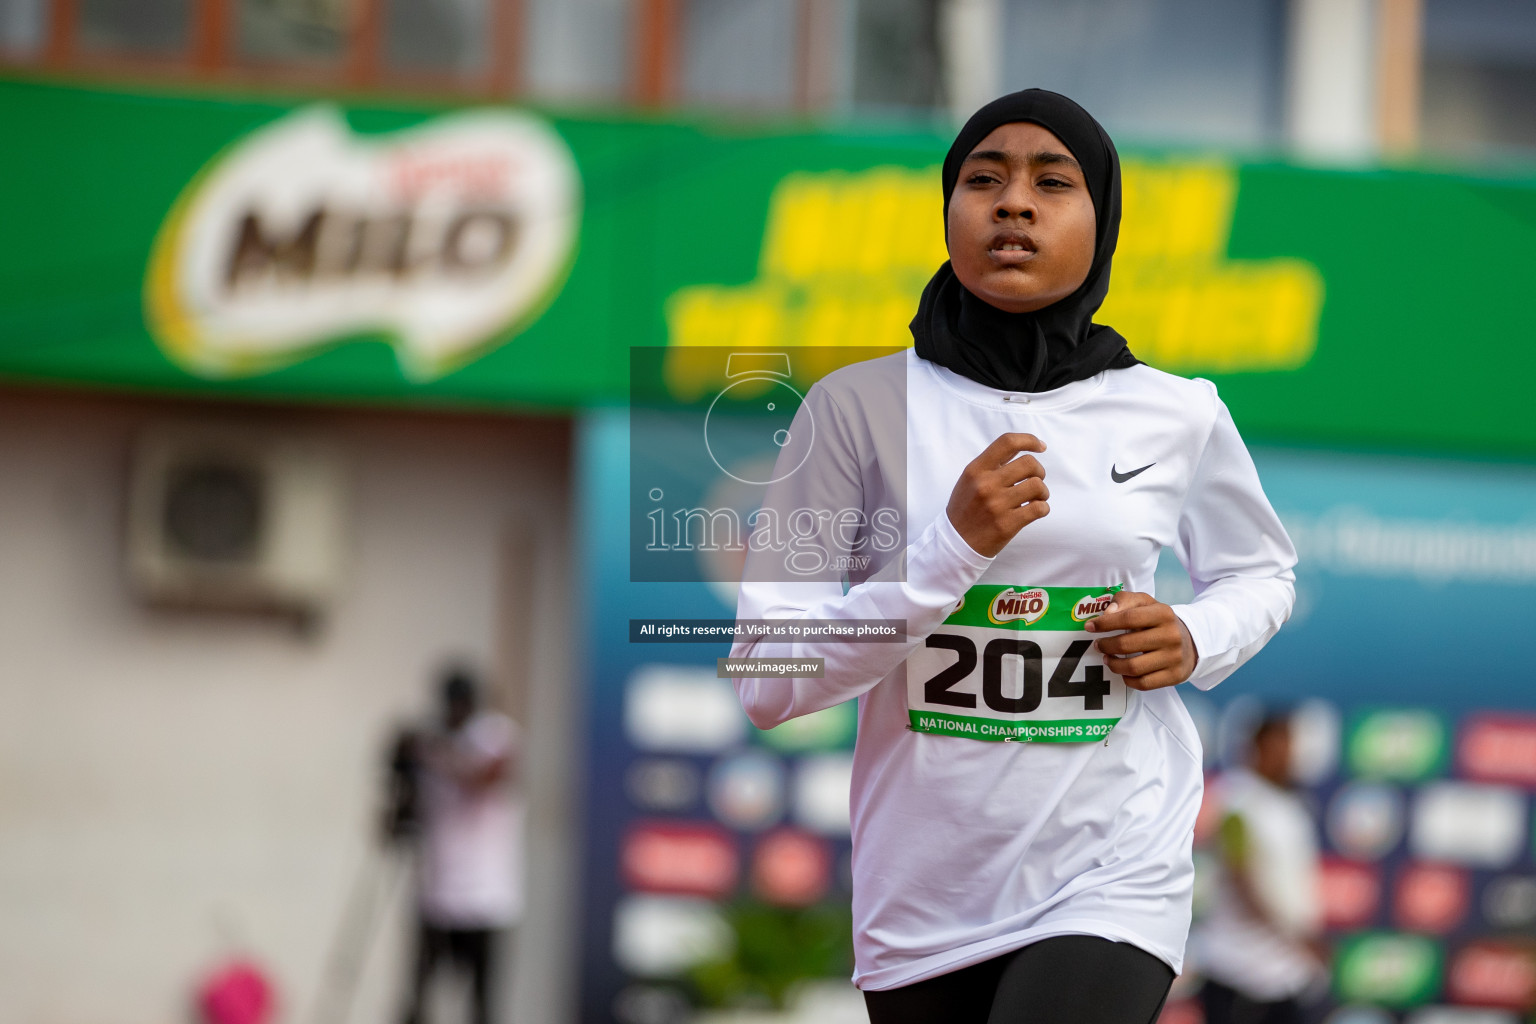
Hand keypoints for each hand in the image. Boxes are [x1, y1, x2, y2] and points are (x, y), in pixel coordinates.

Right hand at [945, 433, 1049, 556]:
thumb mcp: (969, 480)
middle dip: (1039, 471)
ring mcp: (996, 505)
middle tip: (1035, 480)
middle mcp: (986, 484)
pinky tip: (1035, 510)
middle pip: (1029, 463)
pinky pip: (1039, 509)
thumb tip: (1021, 449)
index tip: (1040, 447)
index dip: (1029, 440)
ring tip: (1036, 498)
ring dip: (1043, 492)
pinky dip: (1043, 508)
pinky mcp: (1007, 524)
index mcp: (976, 470)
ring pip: (1037, 486)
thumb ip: (991, 465)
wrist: (955, 542)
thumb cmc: (966, 508)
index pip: (1007, 442)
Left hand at [1084, 591, 1198, 689]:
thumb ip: (1124, 601)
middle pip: (1126, 644)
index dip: (1104, 623)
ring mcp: (1174, 658)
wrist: (1190, 642)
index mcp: (1163, 613)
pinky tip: (1122, 672)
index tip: (1090, 627)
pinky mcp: (1174, 676)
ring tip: (1107, 658)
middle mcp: (1171, 635)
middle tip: (1098, 645)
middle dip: (1106, 645)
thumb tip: (1107, 613)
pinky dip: (1127, 679)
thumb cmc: (1158, 621)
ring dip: (1113, 664)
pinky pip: (1143, 684)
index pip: (1127, 618)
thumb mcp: (1145, 603)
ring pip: (1133, 667)